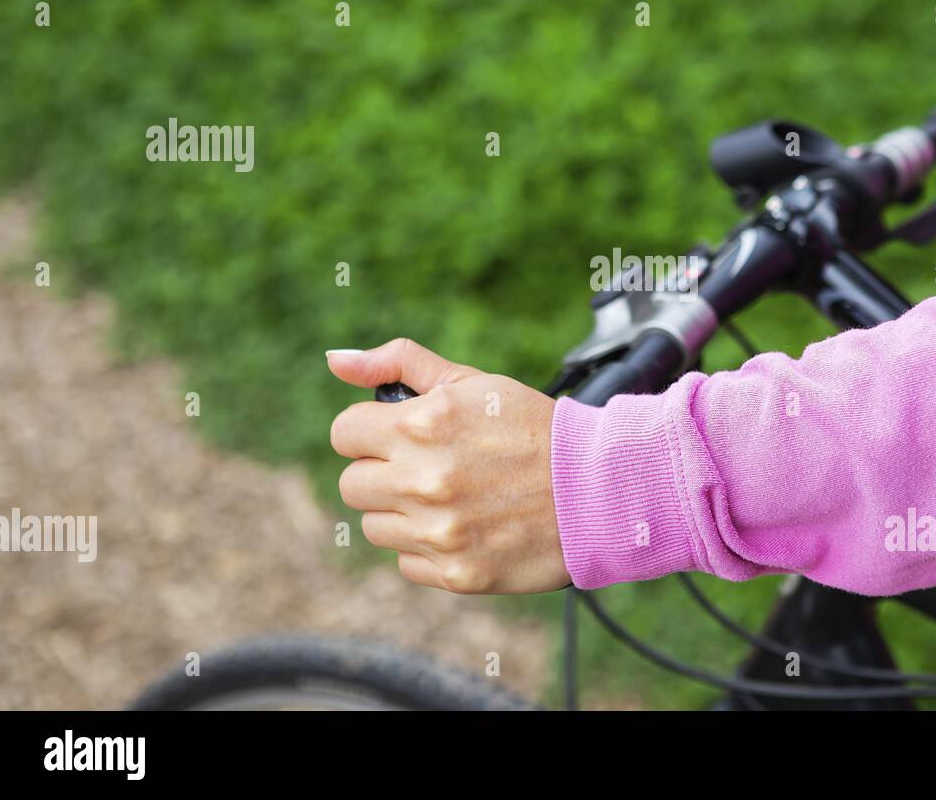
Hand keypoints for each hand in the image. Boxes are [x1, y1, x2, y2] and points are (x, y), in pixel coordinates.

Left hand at [327, 339, 568, 593]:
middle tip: (430, 466)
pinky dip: (428, 547)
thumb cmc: (534, 428)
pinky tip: (467, 525)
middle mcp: (423, 480)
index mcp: (421, 425)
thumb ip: (400, 363)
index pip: (344, 433)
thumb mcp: (472, 382)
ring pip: (375, 526)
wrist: (600, 488)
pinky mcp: (456, 574)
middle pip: (352, 484)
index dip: (372, 431)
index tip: (402, 435)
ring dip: (403, 512)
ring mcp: (439, 532)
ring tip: (453, 497)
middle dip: (383, 471)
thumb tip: (335, 361)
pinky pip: (406, 563)